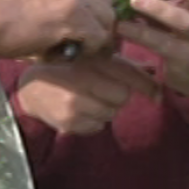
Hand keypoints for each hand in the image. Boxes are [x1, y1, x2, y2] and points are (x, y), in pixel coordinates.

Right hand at [0, 0, 114, 59]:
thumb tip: (40, 11)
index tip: (76, 20)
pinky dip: (89, 48)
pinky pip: (98, 35)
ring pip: (105, 15)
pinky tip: (71, 55)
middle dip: (94, 18)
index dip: (83, 3)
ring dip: (95, 34)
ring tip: (79, 50)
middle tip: (84, 39)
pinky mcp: (73, 16)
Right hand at [15, 50, 159, 134]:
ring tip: (89, 100)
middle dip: (118, 96)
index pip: (127, 77)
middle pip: (122, 97)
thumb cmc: (68, 71)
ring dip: (106, 109)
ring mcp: (75, 105)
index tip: (157, 94)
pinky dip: (93, 121)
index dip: (145, 86)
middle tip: (104, 91)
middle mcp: (82, 83)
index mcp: (89, 63)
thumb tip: (154, 70)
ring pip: (111, 114)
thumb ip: (124, 66)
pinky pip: (97, 127)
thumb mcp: (93, 61)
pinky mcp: (69, 123)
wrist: (31, 90)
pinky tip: (80, 111)